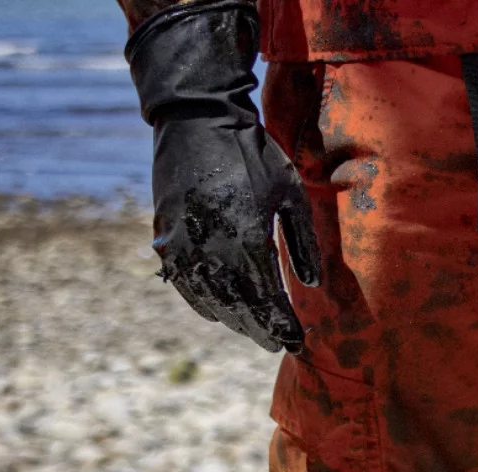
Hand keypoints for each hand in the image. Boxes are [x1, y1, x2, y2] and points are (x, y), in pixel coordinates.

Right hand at [128, 1, 320, 352]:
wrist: (197, 121)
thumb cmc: (253, 155)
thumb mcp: (291, 194)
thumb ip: (303, 243)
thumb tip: (311, 285)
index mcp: (247, 238)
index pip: (267, 300)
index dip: (282, 326)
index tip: (298, 342)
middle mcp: (212, 249)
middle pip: (238, 308)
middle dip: (261, 330)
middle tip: (279, 344)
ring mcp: (184, 246)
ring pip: (209, 301)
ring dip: (234, 321)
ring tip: (255, 332)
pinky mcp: (166, 238)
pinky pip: (184, 285)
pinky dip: (203, 303)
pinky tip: (219, 313)